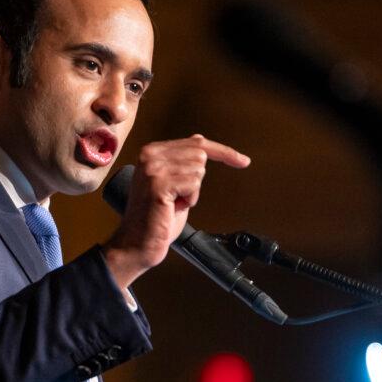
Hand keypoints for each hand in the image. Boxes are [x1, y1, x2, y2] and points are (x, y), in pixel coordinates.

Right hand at [102, 134, 249, 288]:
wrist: (137, 243)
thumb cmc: (156, 217)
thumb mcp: (172, 182)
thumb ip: (182, 160)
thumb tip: (198, 139)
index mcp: (151, 151)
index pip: (197, 143)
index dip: (224, 152)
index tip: (244, 161)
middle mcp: (150, 155)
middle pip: (200, 156)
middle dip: (196, 181)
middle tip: (176, 198)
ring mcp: (153, 169)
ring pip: (198, 171)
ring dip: (192, 193)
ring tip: (171, 204)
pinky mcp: (159, 184)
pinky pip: (193, 184)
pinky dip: (189, 200)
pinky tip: (171, 208)